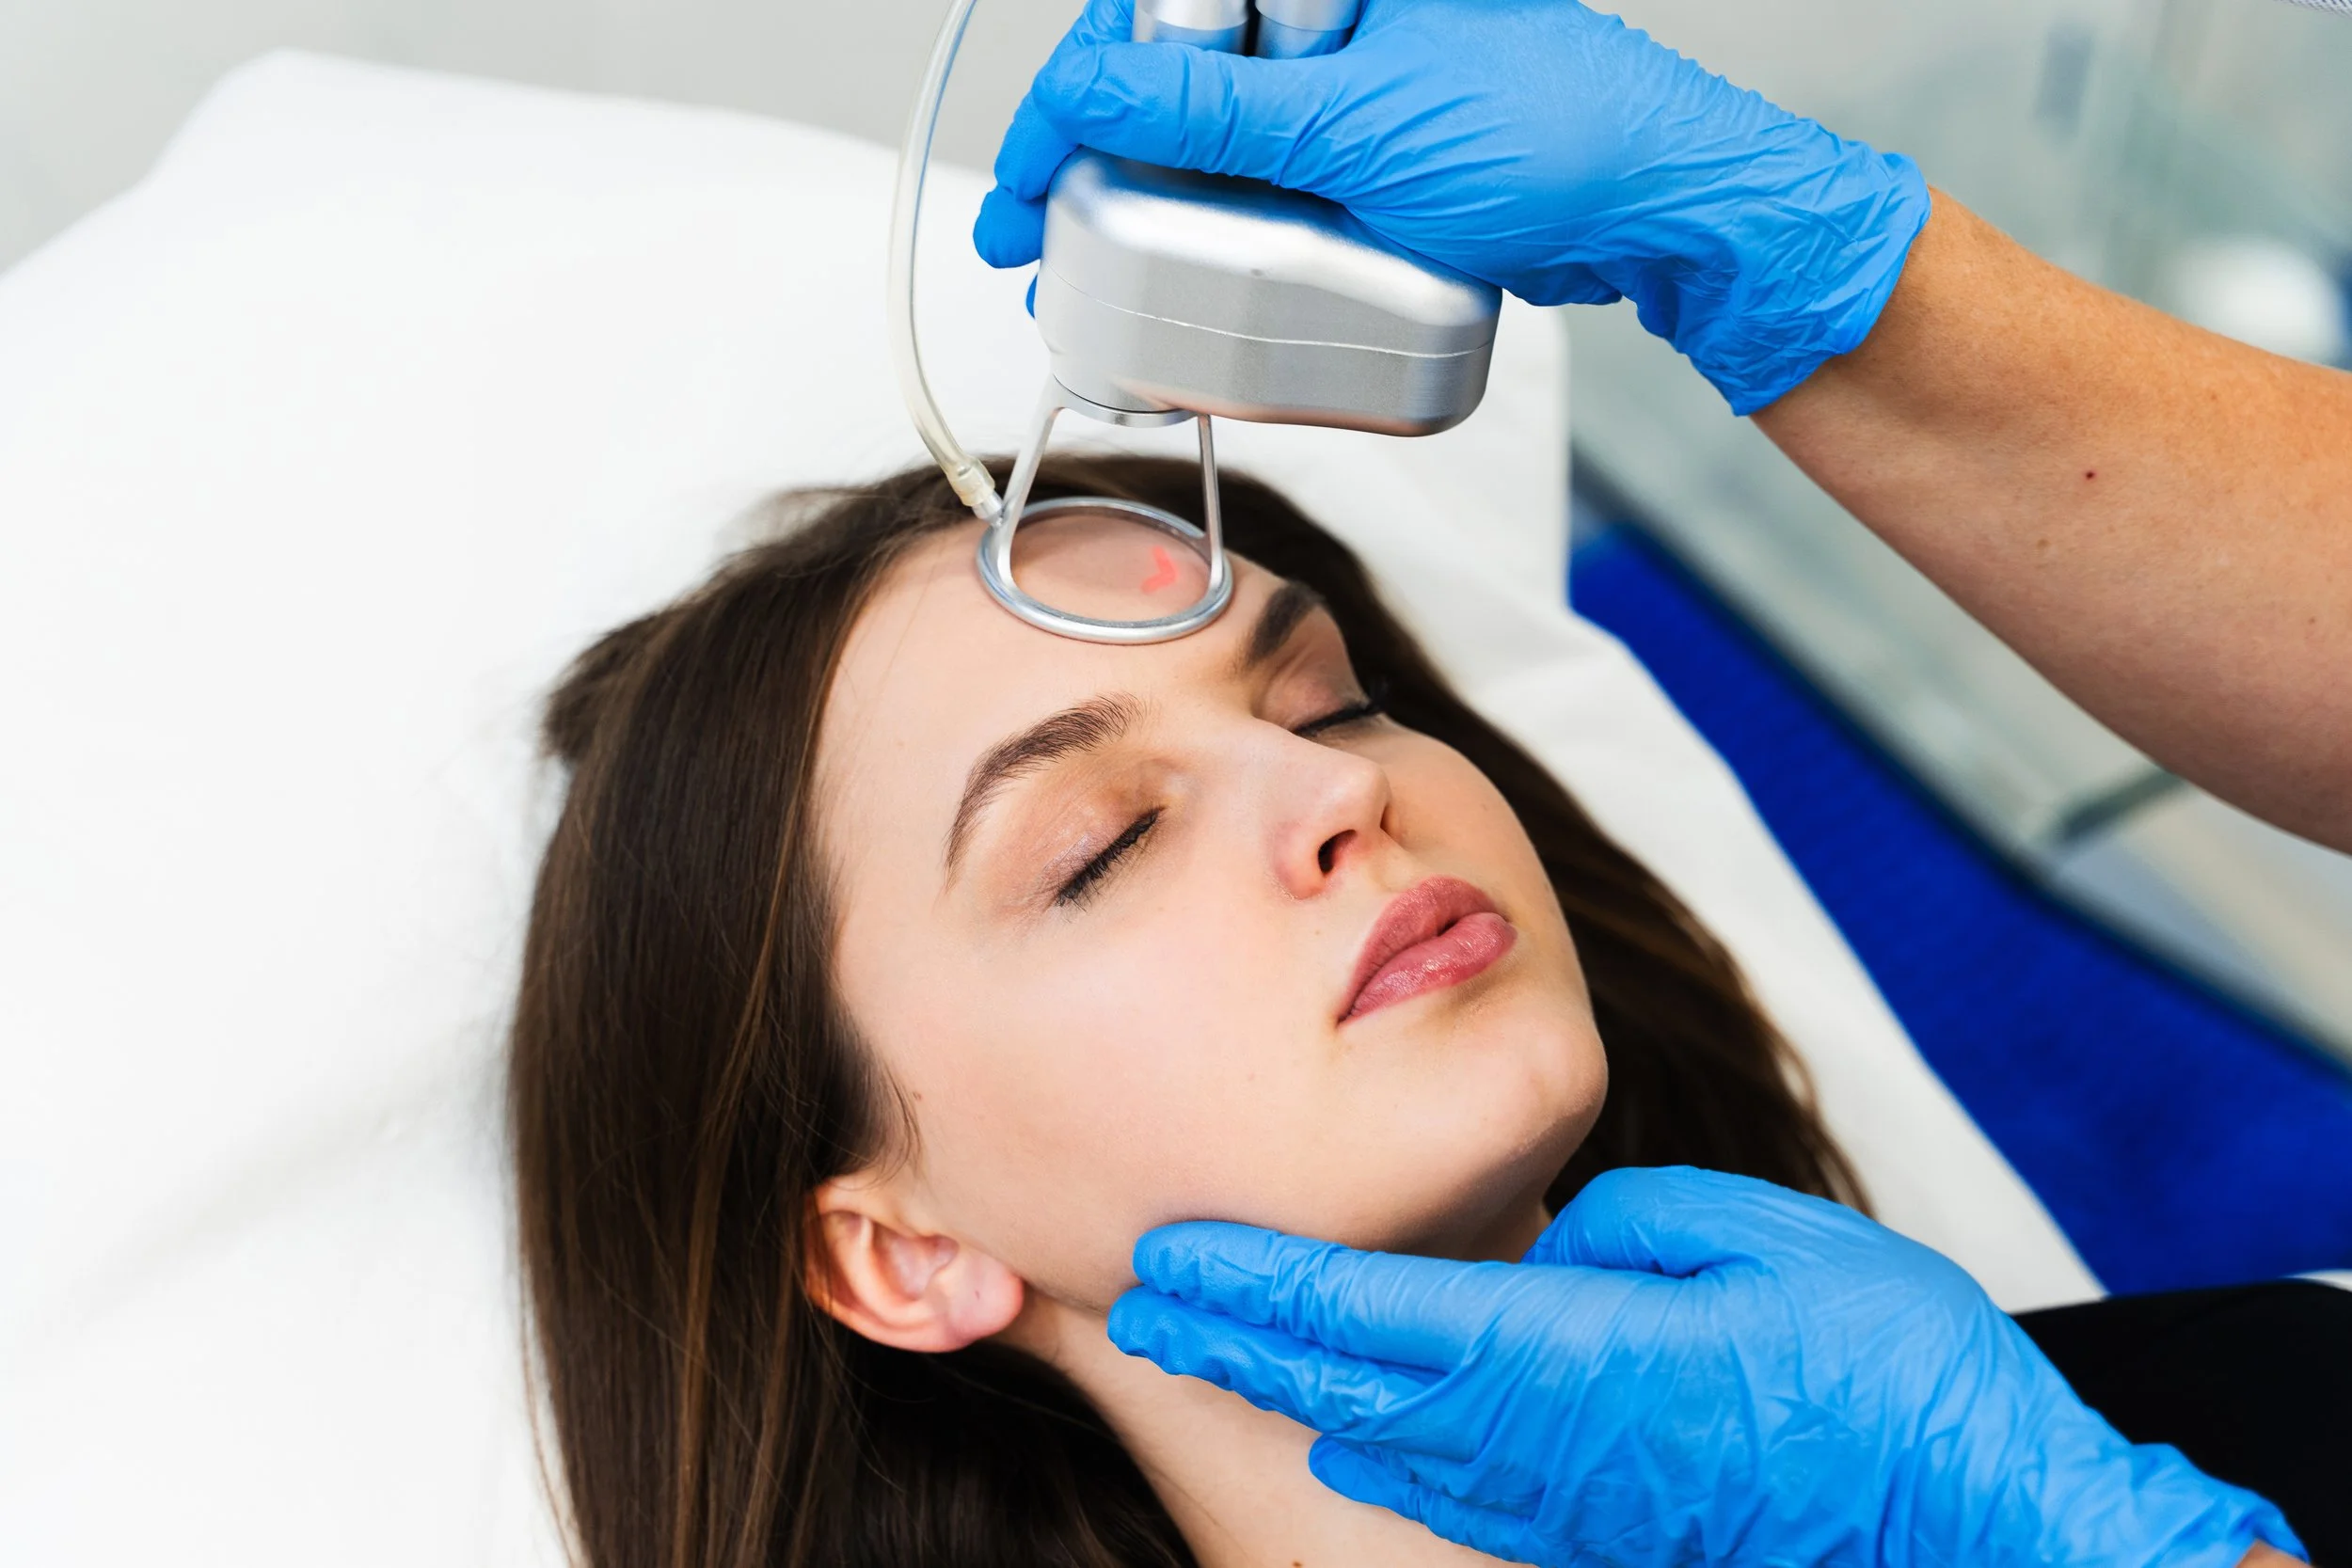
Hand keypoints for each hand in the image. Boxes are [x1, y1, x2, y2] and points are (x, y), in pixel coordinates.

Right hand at [974, 0, 1931, 413]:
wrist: (1659, 210)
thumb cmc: (1549, 138)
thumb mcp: (1356, 125)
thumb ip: (1212, 112)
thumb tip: (1086, 95)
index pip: (1145, 22)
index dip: (1067, 102)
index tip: (1023, 182)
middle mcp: (1319, 25)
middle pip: (1160, 82)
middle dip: (1084, 163)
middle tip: (1031, 241)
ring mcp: (1340, 95)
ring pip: (1203, 144)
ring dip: (1133, 210)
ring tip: (1081, 281)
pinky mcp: (1361, 162)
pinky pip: (1260, 188)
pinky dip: (1206, 236)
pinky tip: (1167, 286)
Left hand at [1107, 1167, 2302, 1567]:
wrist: (1977, 1528)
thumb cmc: (1887, 1377)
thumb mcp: (1754, 1243)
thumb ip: (1622, 1230)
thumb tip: (1546, 1248)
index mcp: (1563, 1354)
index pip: (1360, 1313)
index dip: (1254, 1282)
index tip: (1166, 1255)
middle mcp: (1536, 1440)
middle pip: (1342, 1387)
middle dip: (1234, 1338)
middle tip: (1141, 1298)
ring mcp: (1561, 1500)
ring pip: (1383, 1441)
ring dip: (1288, 1390)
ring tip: (1212, 1344)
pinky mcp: (1597, 1529)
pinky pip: (1452, 1482)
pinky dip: (1374, 1441)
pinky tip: (1345, 1428)